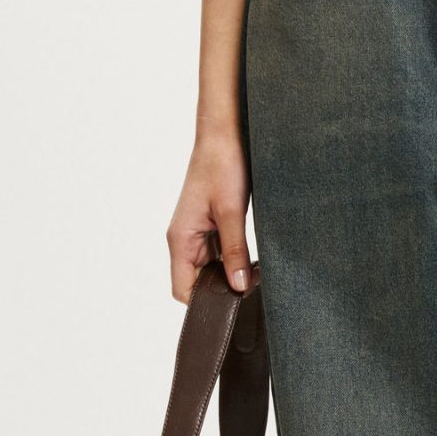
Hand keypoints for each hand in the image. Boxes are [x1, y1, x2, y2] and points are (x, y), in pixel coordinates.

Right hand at [167, 131, 254, 301]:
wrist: (225, 133)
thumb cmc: (222, 165)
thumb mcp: (232, 211)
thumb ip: (235, 251)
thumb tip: (238, 286)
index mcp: (180, 238)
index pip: (182, 289)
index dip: (204, 302)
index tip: (233, 302)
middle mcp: (184, 239)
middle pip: (197, 281)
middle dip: (222, 288)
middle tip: (253, 283)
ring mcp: (196, 232)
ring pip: (210, 267)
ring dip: (230, 272)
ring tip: (256, 270)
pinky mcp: (210, 224)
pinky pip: (218, 251)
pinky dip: (234, 258)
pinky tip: (253, 257)